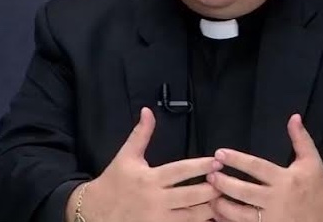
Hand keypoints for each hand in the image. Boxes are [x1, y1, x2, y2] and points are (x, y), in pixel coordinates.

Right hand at [67, 107, 221, 221]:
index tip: (218, 161)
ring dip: (210, 209)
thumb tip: (148, 111)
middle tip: (229, 182)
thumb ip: (141, 134)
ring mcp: (157, 220)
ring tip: (226, 200)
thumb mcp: (126, 156)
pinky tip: (212, 218)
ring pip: (191, 216)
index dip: (201, 166)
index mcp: (150, 179)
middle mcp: (155, 200)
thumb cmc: (113, 182)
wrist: (94, 212)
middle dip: (212, 189)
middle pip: (191, 196)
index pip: (180, 171)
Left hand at [206, 114, 322, 221]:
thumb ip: (300, 138)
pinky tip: (219, 216)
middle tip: (210, 175)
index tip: (220, 153)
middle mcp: (276, 199)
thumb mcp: (312, 160)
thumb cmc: (318, 186)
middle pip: (244, 191)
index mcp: (284, 179)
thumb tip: (294, 117)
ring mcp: (272, 218)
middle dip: (224, 183)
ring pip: (241, 214)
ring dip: (223, 205)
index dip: (236, 160)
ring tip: (210, 196)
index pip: (256, 167)